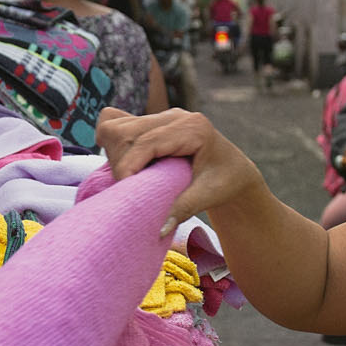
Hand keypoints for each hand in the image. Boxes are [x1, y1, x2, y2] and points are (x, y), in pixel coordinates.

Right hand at [97, 107, 264, 228]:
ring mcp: (161, 117)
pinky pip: (117, 123)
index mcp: (193, 128)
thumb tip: (158, 229)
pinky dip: (113, 143)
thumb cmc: (226, 181)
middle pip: (125, 131)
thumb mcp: (209, 195)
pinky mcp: (151, 123)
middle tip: (127, 189)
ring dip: (113, 152)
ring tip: (128, 177)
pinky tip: (124, 163)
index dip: (128, 166)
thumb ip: (184, 208)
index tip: (123, 192)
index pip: (146, 142)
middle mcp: (174, 116)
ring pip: (116, 125)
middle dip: (118, 161)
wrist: (233, 170)